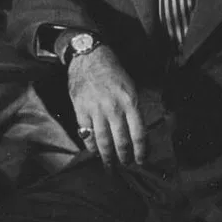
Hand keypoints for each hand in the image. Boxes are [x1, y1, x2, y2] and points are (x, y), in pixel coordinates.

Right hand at [68, 45, 146, 167]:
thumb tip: (137, 133)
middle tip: (125, 165)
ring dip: (107, 156)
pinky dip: (90, 145)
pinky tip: (94, 151)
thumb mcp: (131, 87)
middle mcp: (114, 108)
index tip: (140, 161)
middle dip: (124, 157)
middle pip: (121, 141)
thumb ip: (133, 109)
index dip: (140, 151)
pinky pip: (86, 133)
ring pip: (103, 141)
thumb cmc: (113, 71)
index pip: (138, 134)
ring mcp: (96, 110)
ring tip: (109, 165)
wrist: (89, 56)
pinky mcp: (81, 109)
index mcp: (130, 102)